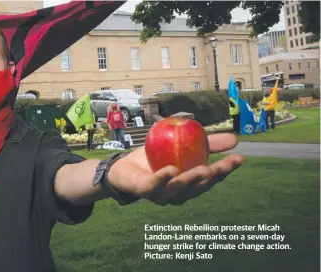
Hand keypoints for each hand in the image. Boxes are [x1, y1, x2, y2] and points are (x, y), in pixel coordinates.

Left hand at [107, 133, 244, 205]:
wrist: (122, 168)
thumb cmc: (154, 159)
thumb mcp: (182, 146)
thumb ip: (206, 144)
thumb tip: (235, 138)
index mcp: (188, 185)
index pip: (210, 179)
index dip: (226, 170)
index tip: (240, 158)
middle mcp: (177, 194)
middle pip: (197, 188)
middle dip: (212, 178)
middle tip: (223, 166)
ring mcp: (160, 195)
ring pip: (178, 190)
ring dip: (191, 180)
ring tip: (205, 170)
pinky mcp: (143, 191)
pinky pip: (153, 186)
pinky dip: (163, 179)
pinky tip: (172, 170)